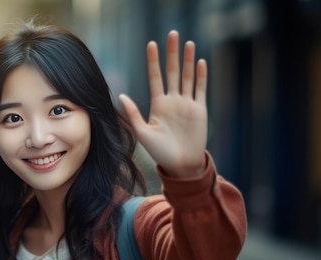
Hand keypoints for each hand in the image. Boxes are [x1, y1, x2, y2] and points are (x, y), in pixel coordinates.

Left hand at [120, 30, 206, 177]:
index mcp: (157, 104)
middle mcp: (172, 100)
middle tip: (172, 34)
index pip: (155, 77)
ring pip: (188, 77)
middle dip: (172, 53)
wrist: (180, 164)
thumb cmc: (159, 152)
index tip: (151, 44)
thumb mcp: (142, 132)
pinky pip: (200, 89)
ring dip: (188, 60)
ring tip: (188, 43)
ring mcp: (187, 104)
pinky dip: (201, 76)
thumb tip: (120, 95)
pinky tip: (200, 62)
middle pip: (172, 71)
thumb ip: (132, 113)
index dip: (153, 61)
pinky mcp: (199, 110)